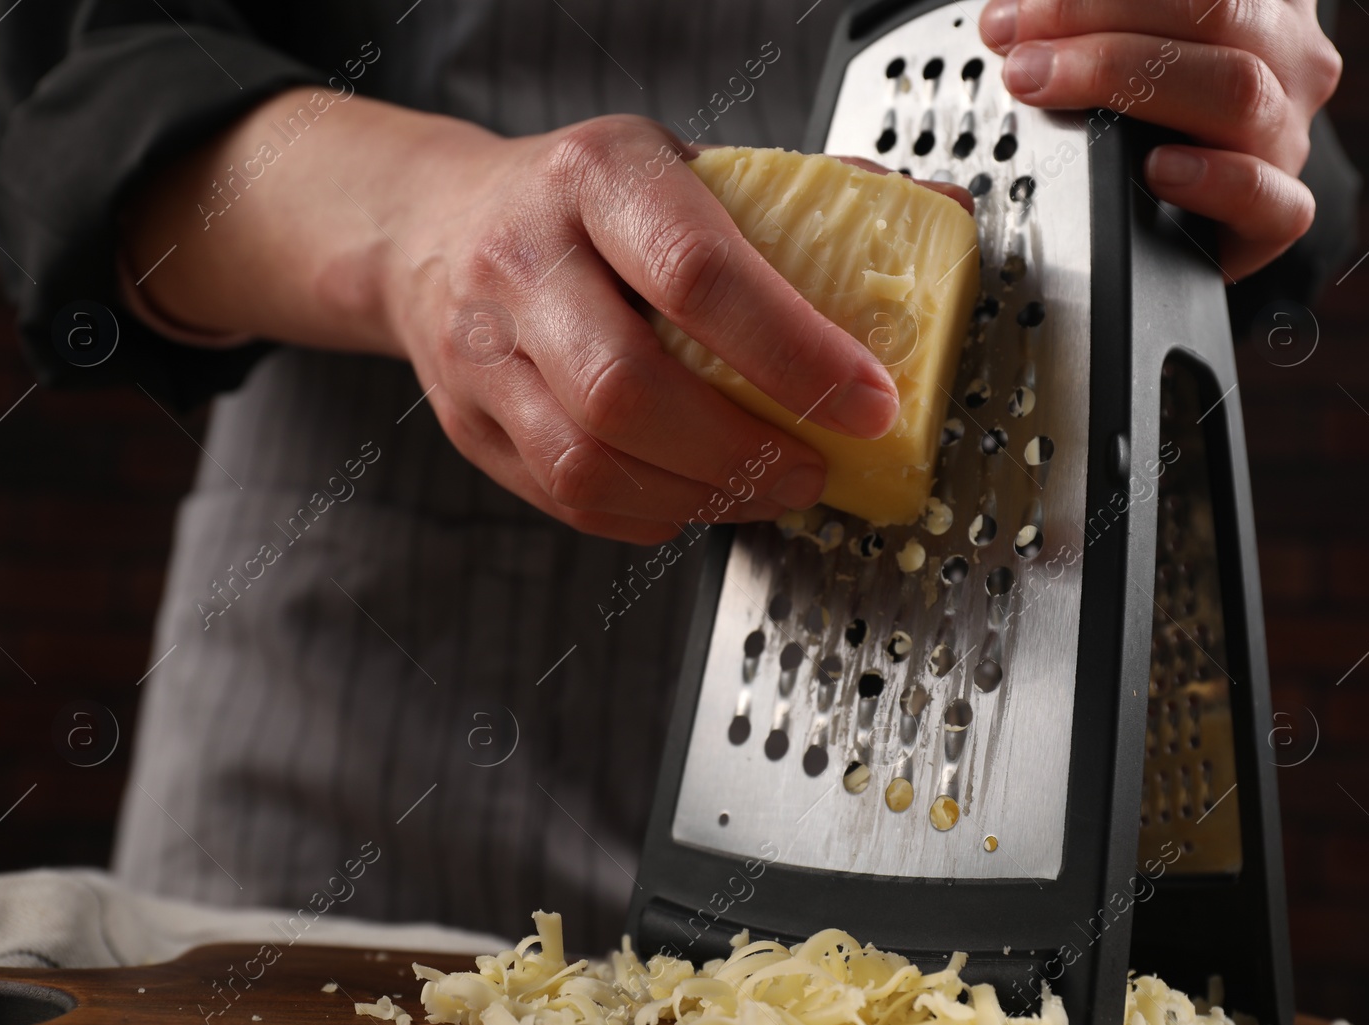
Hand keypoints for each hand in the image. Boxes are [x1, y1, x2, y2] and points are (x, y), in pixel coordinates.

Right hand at [384, 116, 961, 543]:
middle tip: (813, 470)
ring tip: (765, 491)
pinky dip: (648, 515)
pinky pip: (565, 498)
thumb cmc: (581, 199)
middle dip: (742, 452)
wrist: (434, 224)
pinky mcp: (470, 424)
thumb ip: (799, 201)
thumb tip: (933, 225)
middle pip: (627, 389)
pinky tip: (695, 499)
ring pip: (589, 460)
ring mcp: (481, 351)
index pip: (697, 273)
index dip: (793, 352)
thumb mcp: (682, 164)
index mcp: (594, 177)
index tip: (866, 401)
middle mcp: (522, 260)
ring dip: (699, 498)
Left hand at [979, 0, 1341, 278]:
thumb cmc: (1140, 121)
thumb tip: (1014, 12)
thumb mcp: (1121, 46)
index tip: (1020, 10)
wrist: (1169, 227)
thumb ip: (1088, 22)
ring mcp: (1286, 133)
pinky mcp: (1278, 213)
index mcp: (1258, 1)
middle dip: (1095, 20)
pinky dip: (1216, 180)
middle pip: (1216, 12)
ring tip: (1044, 88)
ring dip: (1124, 79)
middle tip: (1018, 52)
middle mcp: (1286, 55)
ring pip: (1239, 90)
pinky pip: (1271, 197)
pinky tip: (1159, 168)